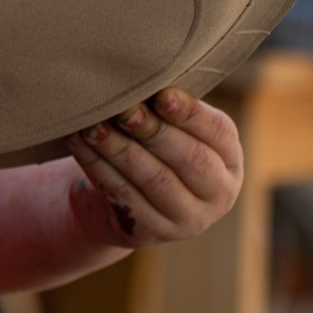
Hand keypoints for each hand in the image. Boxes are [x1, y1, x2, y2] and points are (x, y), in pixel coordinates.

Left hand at [64, 88, 242, 247]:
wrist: (125, 200)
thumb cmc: (153, 148)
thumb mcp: (173, 130)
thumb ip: (170, 109)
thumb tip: (146, 79)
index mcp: (230, 160)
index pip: (218, 133)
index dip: (190, 113)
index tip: (161, 94)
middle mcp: (218, 194)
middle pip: (189, 159)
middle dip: (153, 131)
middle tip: (124, 109)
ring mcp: (187, 220)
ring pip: (154, 180)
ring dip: (120, 149)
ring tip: (94, 126)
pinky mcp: (151, 233)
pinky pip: (124, 196)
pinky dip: (100, 167)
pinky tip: (82, 144)